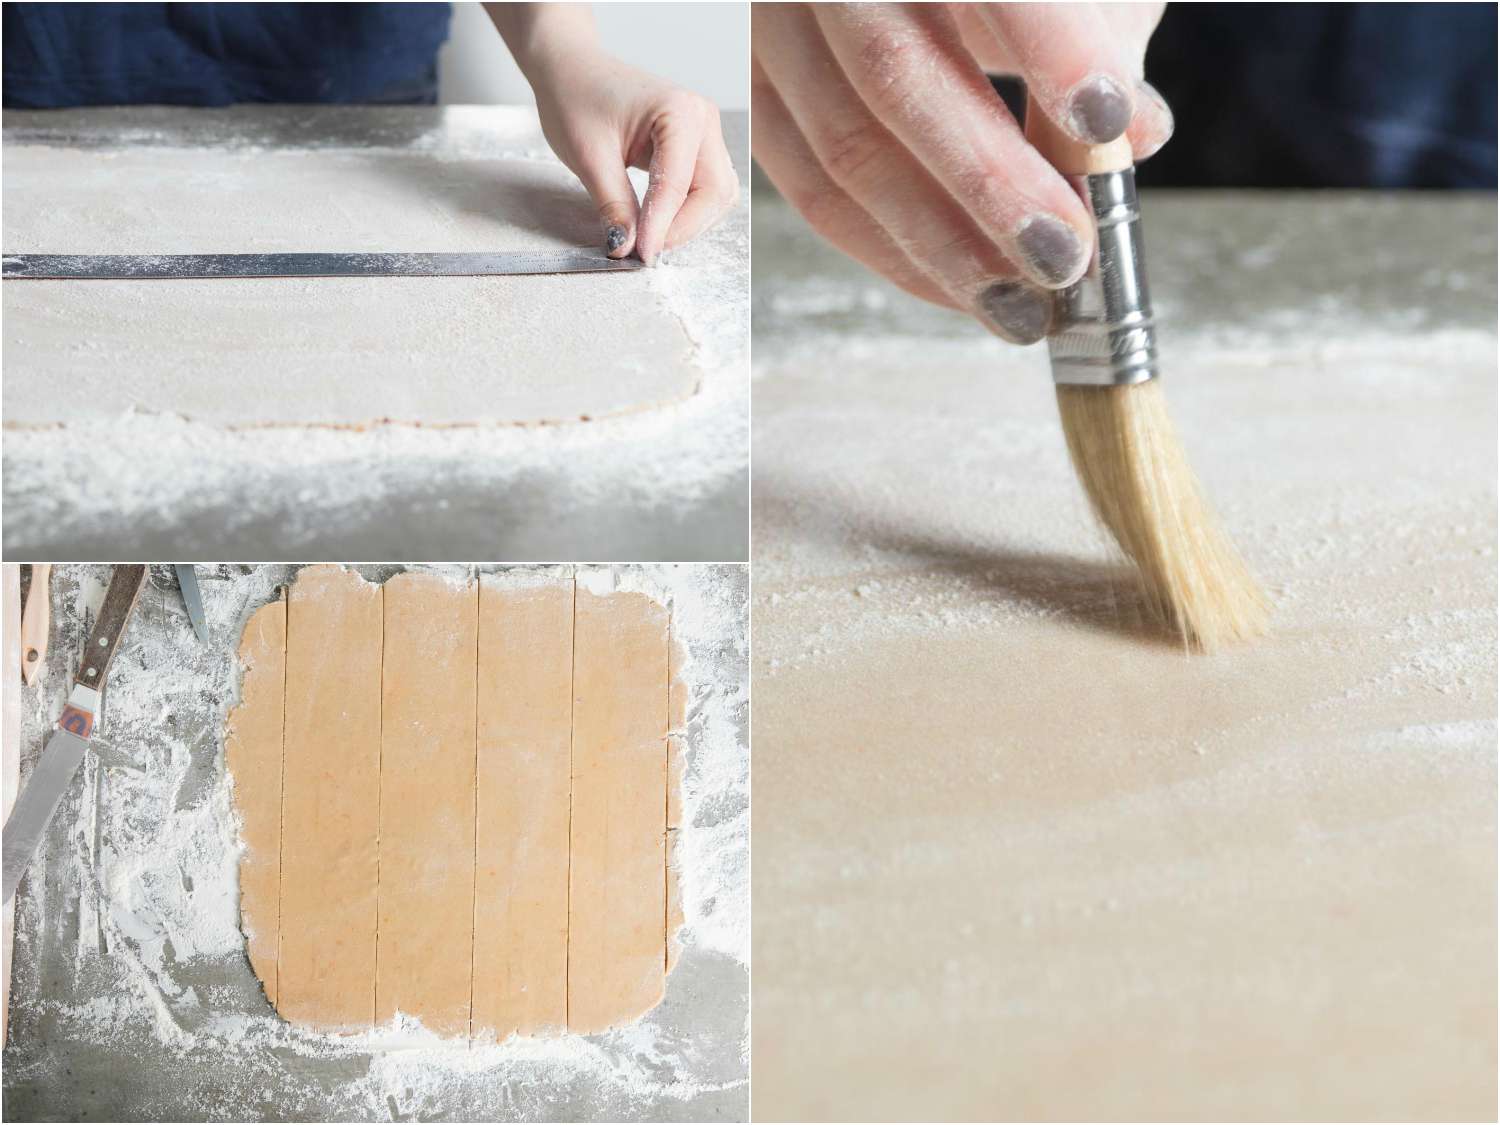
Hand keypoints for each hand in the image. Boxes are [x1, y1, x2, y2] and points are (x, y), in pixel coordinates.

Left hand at [529, 50, 738, 263]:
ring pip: (716, 195)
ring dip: (689, 223)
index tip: (642, 254)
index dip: (662, 226)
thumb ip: (614, 205)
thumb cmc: (575, 97)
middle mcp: (702, 119)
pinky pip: (705, 189)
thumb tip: (628, 247)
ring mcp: (704, 133)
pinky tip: (658, 221)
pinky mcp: (696, 147)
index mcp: (679, 111)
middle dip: (683, 228)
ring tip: (649, 236)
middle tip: (646, 250)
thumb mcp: (588, 158)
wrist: (570, 70)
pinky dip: (686, 212)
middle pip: (715, 193)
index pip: (679, 184)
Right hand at [752, 3, 1170, 342]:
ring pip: (842, 150)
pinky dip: (885, 248)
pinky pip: (807, 186)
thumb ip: (1103, 34)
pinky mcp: (749, 86)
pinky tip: (953, 282)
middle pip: (896, 77)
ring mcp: (770, 24)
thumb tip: (1129, 137)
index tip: (1106, 120)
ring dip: (938, 246)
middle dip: (990, 185)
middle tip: (1064, 256)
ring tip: (1019, 302)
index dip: (1050, 47)